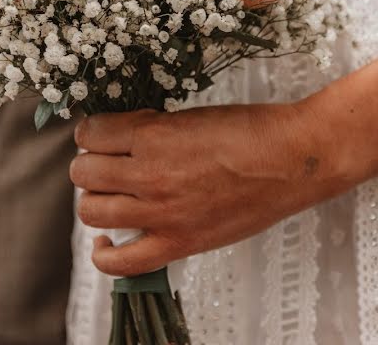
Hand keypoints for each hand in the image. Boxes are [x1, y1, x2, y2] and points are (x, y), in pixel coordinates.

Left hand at [70, 101, 351, 275]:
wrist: (294, 159)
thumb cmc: (253, 131)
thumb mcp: (193, 115)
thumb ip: (154, 128)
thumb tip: (125, 136)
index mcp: (153, 136)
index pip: (91, 133)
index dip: (96, 131)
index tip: (108, 134)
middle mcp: (149, 176)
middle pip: (84, 172)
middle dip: (93, 162)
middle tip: (111, 160)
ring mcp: (161, 214)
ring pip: (91, 211)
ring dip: (96, 198)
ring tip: (113, 192)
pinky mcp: (178, 242)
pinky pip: (120, 263)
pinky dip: (104, 253)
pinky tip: (107, 240)